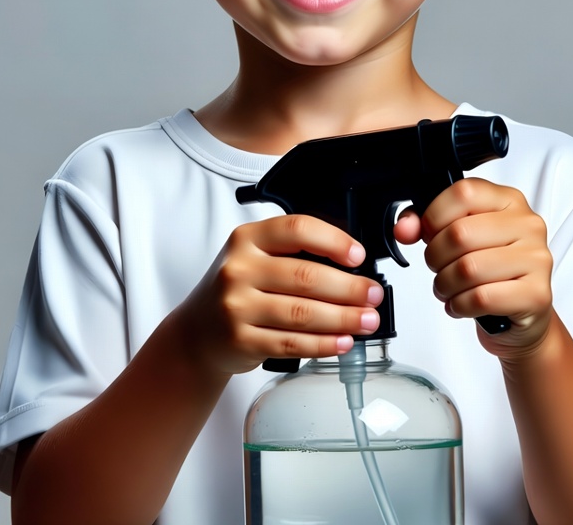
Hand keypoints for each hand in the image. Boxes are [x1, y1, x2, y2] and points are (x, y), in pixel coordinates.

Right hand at [179, 215, 383, 374]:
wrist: (198, 332)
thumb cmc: (239, 288)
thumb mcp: (256, 256)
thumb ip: (294, 252)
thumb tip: (354, 261)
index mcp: (247, 238)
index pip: (297, 229)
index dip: (333, 241)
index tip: (359, 256)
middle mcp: (238, 269)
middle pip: (305, 276)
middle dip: (349, 288)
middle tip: (374, 296)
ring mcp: (236, 306)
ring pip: (302, 313)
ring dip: (343, 318)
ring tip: (367, 321)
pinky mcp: (241, 341)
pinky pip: (291, 343)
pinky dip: (323, 344)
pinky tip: (343, 342)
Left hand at [394, 178, 552, 358]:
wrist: (522, 314)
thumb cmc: (490, 270)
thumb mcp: (460, 238)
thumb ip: (426, 225)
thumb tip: (404, 228)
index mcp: (509, 200)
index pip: (463, 192)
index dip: (434, 216)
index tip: (429, 234)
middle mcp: (528, 224)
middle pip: (460, 233)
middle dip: (436, 258)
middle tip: (438, 268)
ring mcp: (537, 258)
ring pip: (468, 269)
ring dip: (445, 285)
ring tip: (448, 289)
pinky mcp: (537, 294)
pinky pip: (482, 297)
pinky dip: (460, 305)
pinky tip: (461, 304)